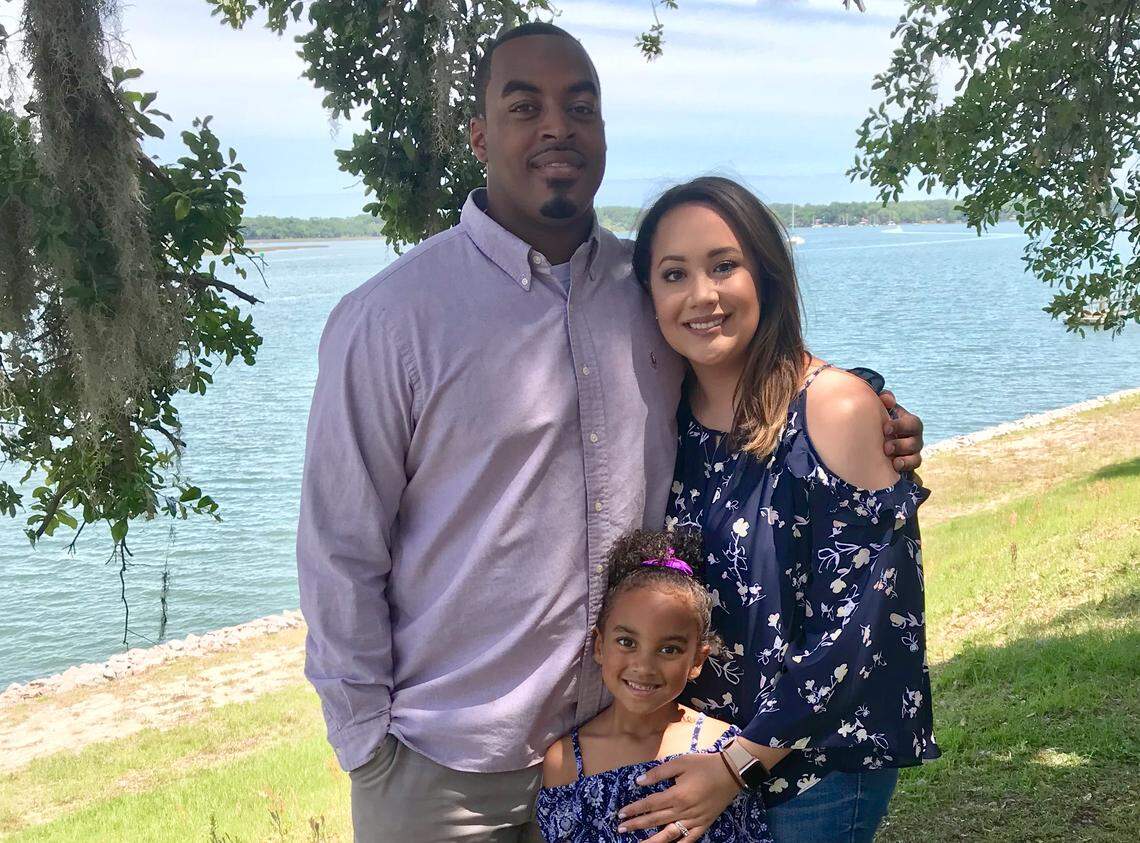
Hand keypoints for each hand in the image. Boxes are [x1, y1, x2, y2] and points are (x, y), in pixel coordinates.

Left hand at [616, 752, 740, 841]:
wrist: (730, 773)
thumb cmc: (703, 765)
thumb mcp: (680, 762)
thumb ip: (658, 773)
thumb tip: (639, 782)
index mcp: (676, 795)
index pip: (650, 804)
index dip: (634, 809)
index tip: (621, 814)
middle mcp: (683, 811)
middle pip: (655, 820)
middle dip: (637, 825)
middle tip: (621, 829)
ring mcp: (694, 820)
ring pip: (669, 834)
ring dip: (652, 841)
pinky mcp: (703, 825)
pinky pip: (689, 840)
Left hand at [879, 390, 923, 472]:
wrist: (874, 440)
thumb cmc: (881, 420)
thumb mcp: (883, 408)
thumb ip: (885, 399)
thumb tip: (887, 399)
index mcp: (909, 423)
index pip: (912, 423)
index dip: (900, 426)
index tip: (885, 429)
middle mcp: (914, 438)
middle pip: (915, 442)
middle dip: (900, 445)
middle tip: (886, 447)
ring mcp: (913, 453)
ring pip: (915, 457)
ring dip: (903, 459)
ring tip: (891, 459)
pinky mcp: (909, 465)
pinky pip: (913, 468)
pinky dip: (905, 467)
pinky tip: (894, 467)